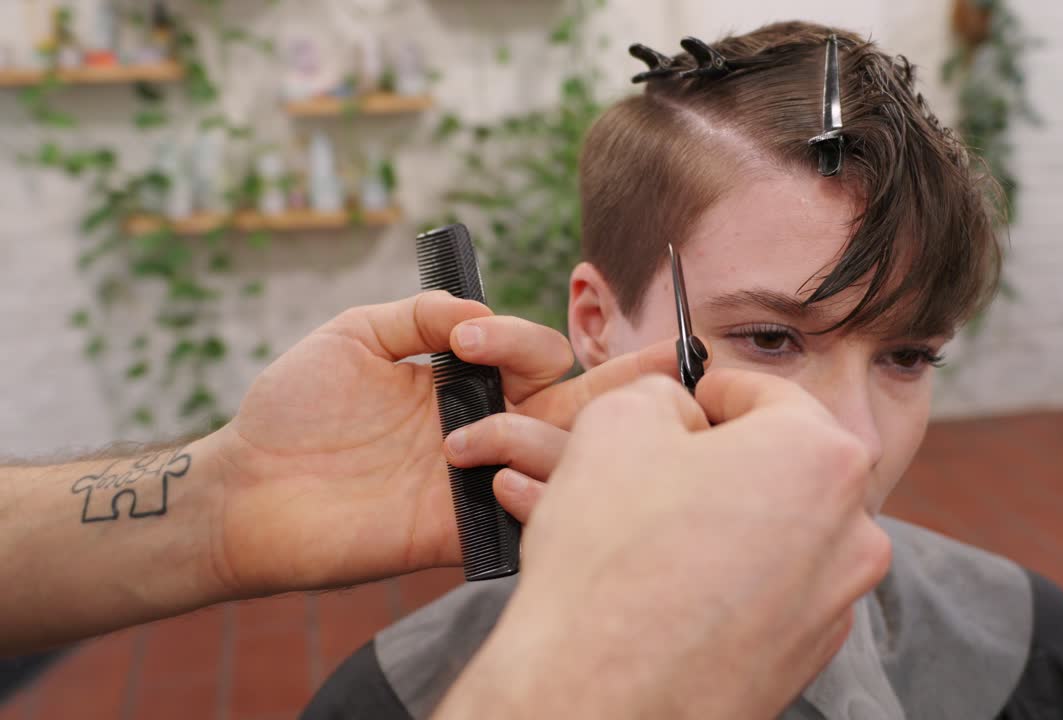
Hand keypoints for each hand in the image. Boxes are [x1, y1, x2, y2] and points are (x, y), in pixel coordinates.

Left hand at [205, 292, 675, 597]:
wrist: (246, 489)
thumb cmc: (291, 408)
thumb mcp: (352, 337)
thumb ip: (419, 317)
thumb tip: (479, 312)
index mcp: (464, 380)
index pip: (534, 356)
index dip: (520, 340)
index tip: (469, 342)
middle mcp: (486, 425)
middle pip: (577, 404)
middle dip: (632, 379)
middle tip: (677, 357)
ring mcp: (479, 478)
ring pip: (563, 457)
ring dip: (550, 438)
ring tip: (467, 435)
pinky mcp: (462, 531)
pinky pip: (526, 515)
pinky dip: (535, 493)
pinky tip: (502, 475)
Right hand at [440, 370, 891, 719]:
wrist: (603, 698)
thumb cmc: (613, 560)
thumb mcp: (616, 424)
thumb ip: (660, 394)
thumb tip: (676, 410)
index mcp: (820, 455)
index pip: (767, 394)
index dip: (711, 393)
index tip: (681, 405)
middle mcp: (851, 529)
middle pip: (781, 465)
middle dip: (722, 461)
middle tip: (657, 473)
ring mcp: (836, 600)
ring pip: (779, 531)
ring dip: (726, 521)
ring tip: (653, 537)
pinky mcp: (805, 656)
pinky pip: (771, 592)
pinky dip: (730, 582)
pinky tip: (671, 591)